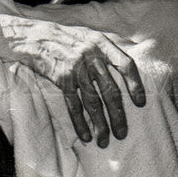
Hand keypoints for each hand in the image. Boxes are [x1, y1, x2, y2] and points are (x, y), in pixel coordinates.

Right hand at [0, 15, 145, 146]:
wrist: (37, 37)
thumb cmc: (68, 38)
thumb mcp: (90, 35)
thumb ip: (109, 48)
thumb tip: (131, 57)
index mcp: (102, 44)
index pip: (125, 64)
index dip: (135, 84)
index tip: (140, 103)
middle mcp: (92, 56)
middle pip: (110, 90)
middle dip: (118, 115)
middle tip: (122, 133)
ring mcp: (77, 68)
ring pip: (93, 101)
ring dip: (100, 124)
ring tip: (105, 141)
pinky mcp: (62, 79)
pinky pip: (74, 104)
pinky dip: (80, 122)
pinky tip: (86, 135)